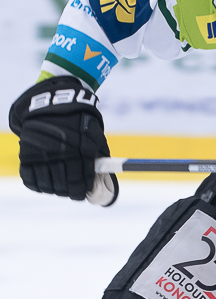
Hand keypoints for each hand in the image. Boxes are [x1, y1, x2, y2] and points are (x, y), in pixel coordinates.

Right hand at [8, 76, 113, 201]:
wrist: (54, 104)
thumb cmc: (80, 122)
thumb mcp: (95, 135)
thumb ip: (100, 157)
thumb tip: (105, 180)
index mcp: (82, 148)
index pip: (82, 178)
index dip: (82, 190)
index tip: (83, 194)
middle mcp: (62, 152)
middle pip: (64, 185)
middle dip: (70, 192)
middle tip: (72, 193)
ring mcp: (43, 153)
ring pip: (47, 185)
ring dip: (54, 190)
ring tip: (59, 188)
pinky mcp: (27, 153)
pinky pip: (30, 179)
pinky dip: (37, 185)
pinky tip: (45, 183)